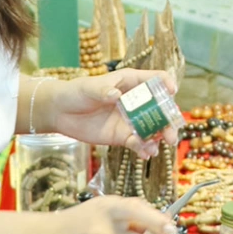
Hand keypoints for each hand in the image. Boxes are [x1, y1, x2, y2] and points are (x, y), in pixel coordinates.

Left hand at [33, 70, 181, 156]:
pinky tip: (145, 154)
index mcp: (131, 82)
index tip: (172, 92)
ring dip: (159, 138)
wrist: (60, 112)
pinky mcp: (122, 136)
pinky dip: (144, 148)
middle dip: (168, 121)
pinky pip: (138, 143)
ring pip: (152, 128)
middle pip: (160, 109)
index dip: (167, 84)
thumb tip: (115, 95)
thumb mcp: (88, 88)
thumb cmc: (76, 92)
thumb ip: (103, 91)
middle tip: (171, 135)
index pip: (156, 79)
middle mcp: (135, 101)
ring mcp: (130, 120)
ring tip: (155, 148)